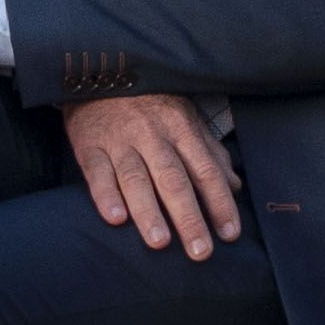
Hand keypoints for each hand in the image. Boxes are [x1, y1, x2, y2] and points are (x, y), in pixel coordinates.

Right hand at [65, 90, 243, 256]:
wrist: (101, 72)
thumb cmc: (150, 103)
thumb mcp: (184, 118)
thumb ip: (210, 153)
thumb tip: (235, 186)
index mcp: (181, 128)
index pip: (205, 170)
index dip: (220, 202)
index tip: (230, 234)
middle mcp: (152, 134)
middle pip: (173, 180)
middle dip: (189, 217)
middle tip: (200, 252)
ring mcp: (119, 140)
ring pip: (136, 178)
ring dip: (148, 212)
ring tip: (159, 243)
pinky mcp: (89, 144)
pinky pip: (97, 172)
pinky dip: (105, 195)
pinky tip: (115, 219)